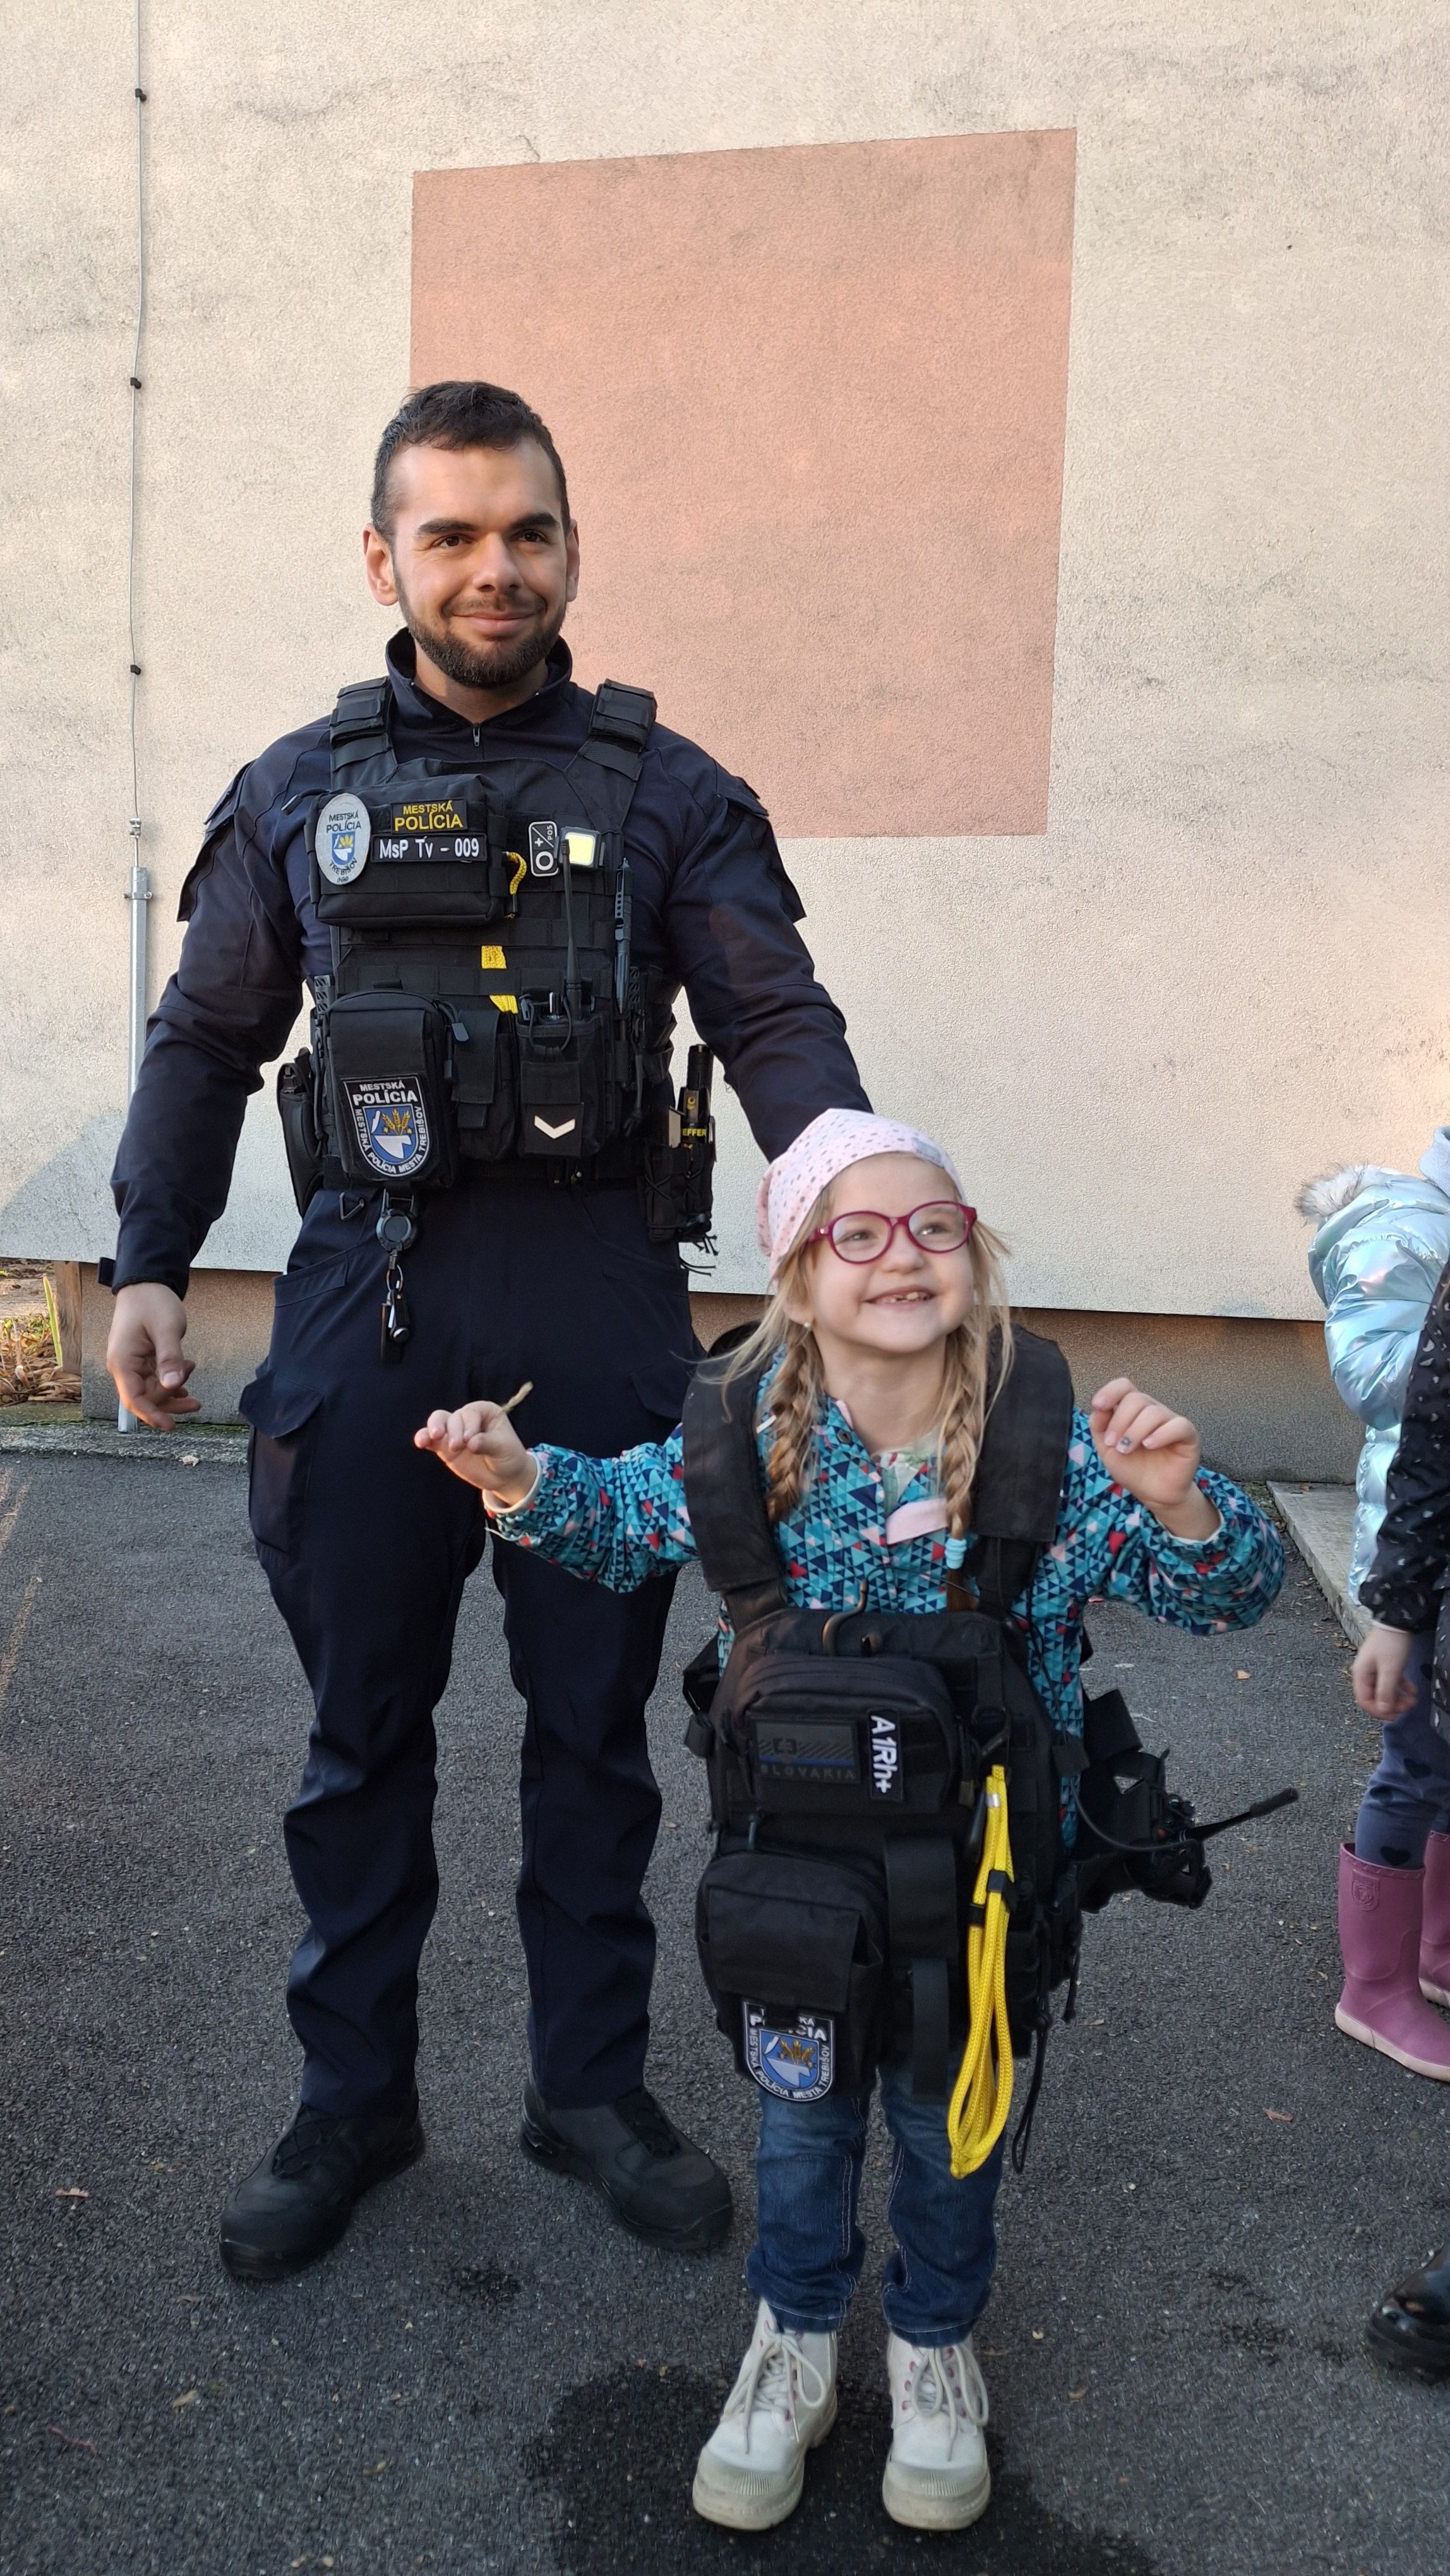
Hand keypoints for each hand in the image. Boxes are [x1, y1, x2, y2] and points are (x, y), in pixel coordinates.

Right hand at [106, 1282, 200, 1428]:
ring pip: (151, 1391)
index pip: (134, 1400)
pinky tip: (184, 1376)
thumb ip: (170, 1358)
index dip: (152, 1415)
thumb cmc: (152, 1302)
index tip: (171, 1426)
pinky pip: (154, 1379)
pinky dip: (170, 1381)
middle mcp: (123, 1366)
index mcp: (123, 1361)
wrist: (145, 1283)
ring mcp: (131, 1363)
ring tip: (193, 1387)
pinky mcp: (140, 1360)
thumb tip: (173, 1385)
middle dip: (170, 1402)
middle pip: (145, 1398)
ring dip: (172, 1392)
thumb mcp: (166, 1329)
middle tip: (196, 1402)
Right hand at [414, 1401, 535, 1506]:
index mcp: (484, 1411)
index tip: (470, 1440)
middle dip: (452, 1430)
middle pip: (453, 1417)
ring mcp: (454, 1431)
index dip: (468, 1425)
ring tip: (432, 1438)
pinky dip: (424, 1439)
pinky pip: (431, 1440)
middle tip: (457, 1446)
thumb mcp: (504, 1448)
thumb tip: (471, 1444)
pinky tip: (420, 1443)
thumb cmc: (508, 1456)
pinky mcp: (445, 1446)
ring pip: (438, 1422)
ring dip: (433, 1429)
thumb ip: (487, 1443)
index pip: (470, 1413)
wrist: (504, 1476)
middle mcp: (467, 1418)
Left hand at [1088, 1376, 1214, 1538]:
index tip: (1098, 1405)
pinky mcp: (1188, 1436)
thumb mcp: (1107, 1448)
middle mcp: (1152, 1411)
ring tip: (1126, 1449)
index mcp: (1133, 1410)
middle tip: (1113, 1444)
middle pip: (1136, 1399)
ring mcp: (1171, 1421)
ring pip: (1153, 1412)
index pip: (1125, 1386)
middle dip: (1119, 1421)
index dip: (1111, 1391)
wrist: (1153, 1494)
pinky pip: (1178, 1425)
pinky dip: (1160, 1434)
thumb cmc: (1132, 1468)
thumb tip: (1099, 1406)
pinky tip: (1149, 1445)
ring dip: (1135, 1431)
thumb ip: (1100, 1426)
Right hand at [1352, 1622, 1420, 1720]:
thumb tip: (1382, 1711)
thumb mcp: (1390, 1670)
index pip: (1364, 1700)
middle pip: (1375, 1696)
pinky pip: (1392, 1681)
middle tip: (1407, 1707)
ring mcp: (1375, 1668)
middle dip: (1391, 1705)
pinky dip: (1401, 1687)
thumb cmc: (1391, 1644)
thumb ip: (1385, 1691)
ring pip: (1385, 1690)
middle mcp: (1365, 1673)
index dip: (1378, 1711)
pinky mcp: (1385, 1664)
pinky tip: (1412, 1690)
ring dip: (1398, 1697)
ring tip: (1412, 1700)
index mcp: (1361, 1674)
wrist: (1397, 1621)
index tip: (1393, 1716)